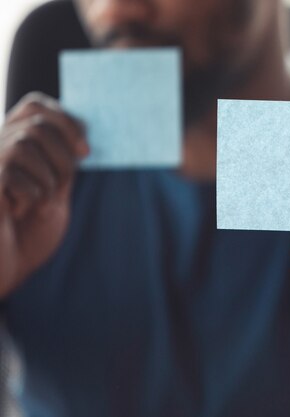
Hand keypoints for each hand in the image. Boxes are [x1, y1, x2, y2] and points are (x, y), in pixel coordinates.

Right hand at [0, 92, 88, 296]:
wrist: (3, 271)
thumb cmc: (27, 234)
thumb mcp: (54, 189)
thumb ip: (61, 159)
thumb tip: (81, 132)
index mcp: (10, 144)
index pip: (34, 105)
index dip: (65, 119)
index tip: (85, 151)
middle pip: (36, 124)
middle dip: (63, 156)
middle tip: (65, 187)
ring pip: (25, 144)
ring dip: (47, 179)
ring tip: (38, 205)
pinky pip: (11, 172)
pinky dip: (30, 195)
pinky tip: (17, 212)